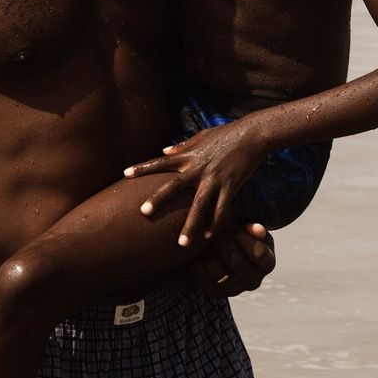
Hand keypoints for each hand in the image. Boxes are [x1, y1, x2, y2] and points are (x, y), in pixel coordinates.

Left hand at [123, 118, 265, 245]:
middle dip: (158, 199)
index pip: (161, 162)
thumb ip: (182, 146)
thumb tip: (164, 149)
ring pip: (198, 206)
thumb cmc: (226, 134)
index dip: (142, 167)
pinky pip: (221, 209)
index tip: (125, 174)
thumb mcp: (201, 136)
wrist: (252, 134)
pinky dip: (215, 223)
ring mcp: (214, 179)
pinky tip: (209, 237)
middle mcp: (198, 168)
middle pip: (173, 186)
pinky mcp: (230, 186)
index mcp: (189, 156)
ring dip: (190, 226)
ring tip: (181, 244)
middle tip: (143, 213)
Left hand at [194, 222, 275, 297]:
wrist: (228, 252)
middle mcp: (254, 281)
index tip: (232, 225)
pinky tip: (197, 253)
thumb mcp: (252, 230)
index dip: (243, 237)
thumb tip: (257, 229)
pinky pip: (205, 281)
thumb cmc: (244, 235)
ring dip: (208, 252)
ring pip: (218, 271)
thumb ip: (254, 229)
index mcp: (268, 264)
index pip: (258, 253)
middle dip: (223, 241)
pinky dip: (199, 266)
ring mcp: (236, 290)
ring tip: (204, 240)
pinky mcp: (218, 294)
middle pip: (235, 260)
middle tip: (213, 229)